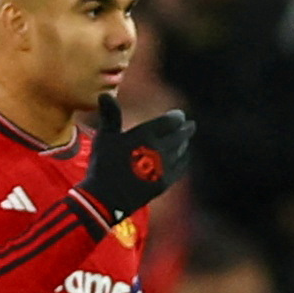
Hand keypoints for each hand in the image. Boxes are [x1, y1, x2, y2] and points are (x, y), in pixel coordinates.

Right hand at [81, 93, 192, 219]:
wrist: (105, 198)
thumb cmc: (103, 165)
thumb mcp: (104, 138)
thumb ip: (110, 115)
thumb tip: (104, 93)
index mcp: (146, 135)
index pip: (170, 121)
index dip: (177, 117)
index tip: (179, 115)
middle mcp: (158, 150)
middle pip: (179, 136)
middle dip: (185, 130)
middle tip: (190, 126)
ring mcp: (163, 168)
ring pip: (180, 152)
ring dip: (184, 144)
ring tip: (185, 139)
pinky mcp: (164, 183)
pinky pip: (179, 168)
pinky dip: (183, 161)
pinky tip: (183, 158)